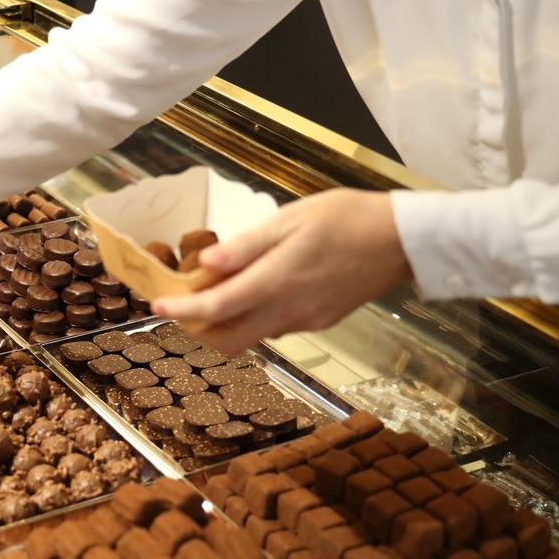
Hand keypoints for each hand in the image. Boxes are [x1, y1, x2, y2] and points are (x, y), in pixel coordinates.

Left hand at [152, 189, 410, 353]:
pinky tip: (259, 288)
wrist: (402, 241)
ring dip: (227, 323)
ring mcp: (305, 322)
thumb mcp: (291, 220)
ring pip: (252, 336)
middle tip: (184, 303)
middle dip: (199, 329)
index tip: (156, 307)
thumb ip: (246, 246)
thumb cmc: (347, 218)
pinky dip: (255, 316)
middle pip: (228, 340)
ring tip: (219, 289)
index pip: (215, 309)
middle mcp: (287, 311)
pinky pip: (276, 328)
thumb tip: (207, 264)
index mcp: (276, 281)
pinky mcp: (319, 323)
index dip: (181, 312)